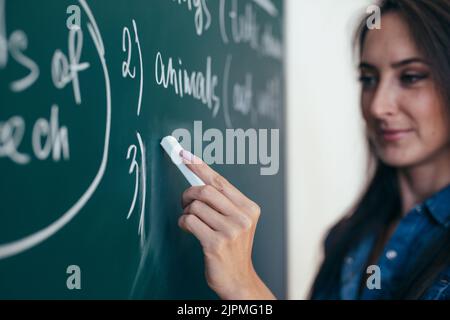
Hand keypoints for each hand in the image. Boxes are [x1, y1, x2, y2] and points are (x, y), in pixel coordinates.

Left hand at [178, 150, 275, 299]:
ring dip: (186, 212)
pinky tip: (189, 230)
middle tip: (184, 201)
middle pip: (206, 190)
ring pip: (195, 206)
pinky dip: (183, 223)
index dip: (200, 167)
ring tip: (191, 221)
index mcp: (249, 208)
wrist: (238, 279)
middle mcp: (242, 218)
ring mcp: (230, 231)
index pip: (221, 181)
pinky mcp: (216, 244)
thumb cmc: (233, 248)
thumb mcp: (236, 222)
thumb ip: (222, 202)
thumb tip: (198, 178)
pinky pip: (189, 221)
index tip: (185, 155)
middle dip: (189, 193)